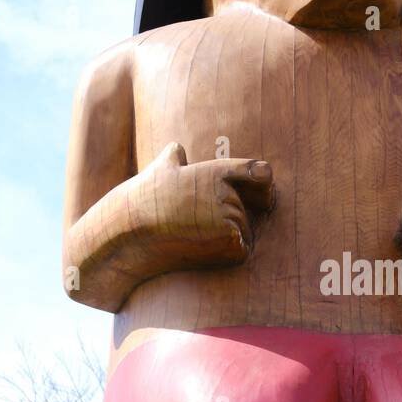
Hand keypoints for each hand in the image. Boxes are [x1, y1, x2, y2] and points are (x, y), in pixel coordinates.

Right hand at [134, 142, 274, 263]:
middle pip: (243, 210)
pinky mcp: (230, 240)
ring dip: (227, 238)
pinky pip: (242, 249)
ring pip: (243, 231)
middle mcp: (228, 192)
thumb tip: (175, 148)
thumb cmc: (144, 200)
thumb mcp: (158, 170)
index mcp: (216, 172)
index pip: (255, 170)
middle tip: (197, 224)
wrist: (134, 231)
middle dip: (228, 219)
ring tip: (197, 237)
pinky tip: (205, 250)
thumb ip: (174, 157)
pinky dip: (229, 253)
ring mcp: (230, 216)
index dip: (263, 179)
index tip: (267, 188)